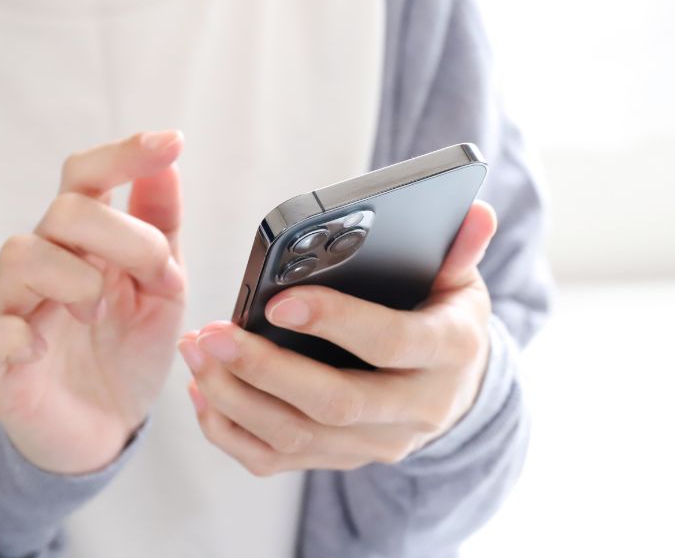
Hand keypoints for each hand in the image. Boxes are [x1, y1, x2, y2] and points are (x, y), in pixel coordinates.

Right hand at [0, 132, 186, 473]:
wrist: (108, 429)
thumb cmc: (127, 352)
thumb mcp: (163, 290)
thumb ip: (162, 229)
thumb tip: (169, 165)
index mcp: (84, 242)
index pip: (87, 176)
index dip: (125, 154)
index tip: (174, 142)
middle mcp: (44, 263)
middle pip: (65, 211)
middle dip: (127, 240)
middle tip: (162, 282)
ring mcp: (11, 308)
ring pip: (23, 255)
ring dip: (78, 281)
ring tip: (100, 317)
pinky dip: (9, 335)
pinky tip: (37, 348)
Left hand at [177, 201, 497, 474]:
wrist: (455, 388)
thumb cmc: (445, 317)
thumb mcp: (461, 281)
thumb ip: (460, 248)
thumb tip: (476, 212)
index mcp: (449, 353)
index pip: (390, 343)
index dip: (336, 323)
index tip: (279, 302)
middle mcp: (417, 409)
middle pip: (335, 403)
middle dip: (266, 370)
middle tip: (213, 333)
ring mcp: (377, 444)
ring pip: (298, 438)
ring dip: (237, 398)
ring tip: (197, 352)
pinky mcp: (342, 461)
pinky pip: (278, 461)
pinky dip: (232, 432)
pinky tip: (203, 393)